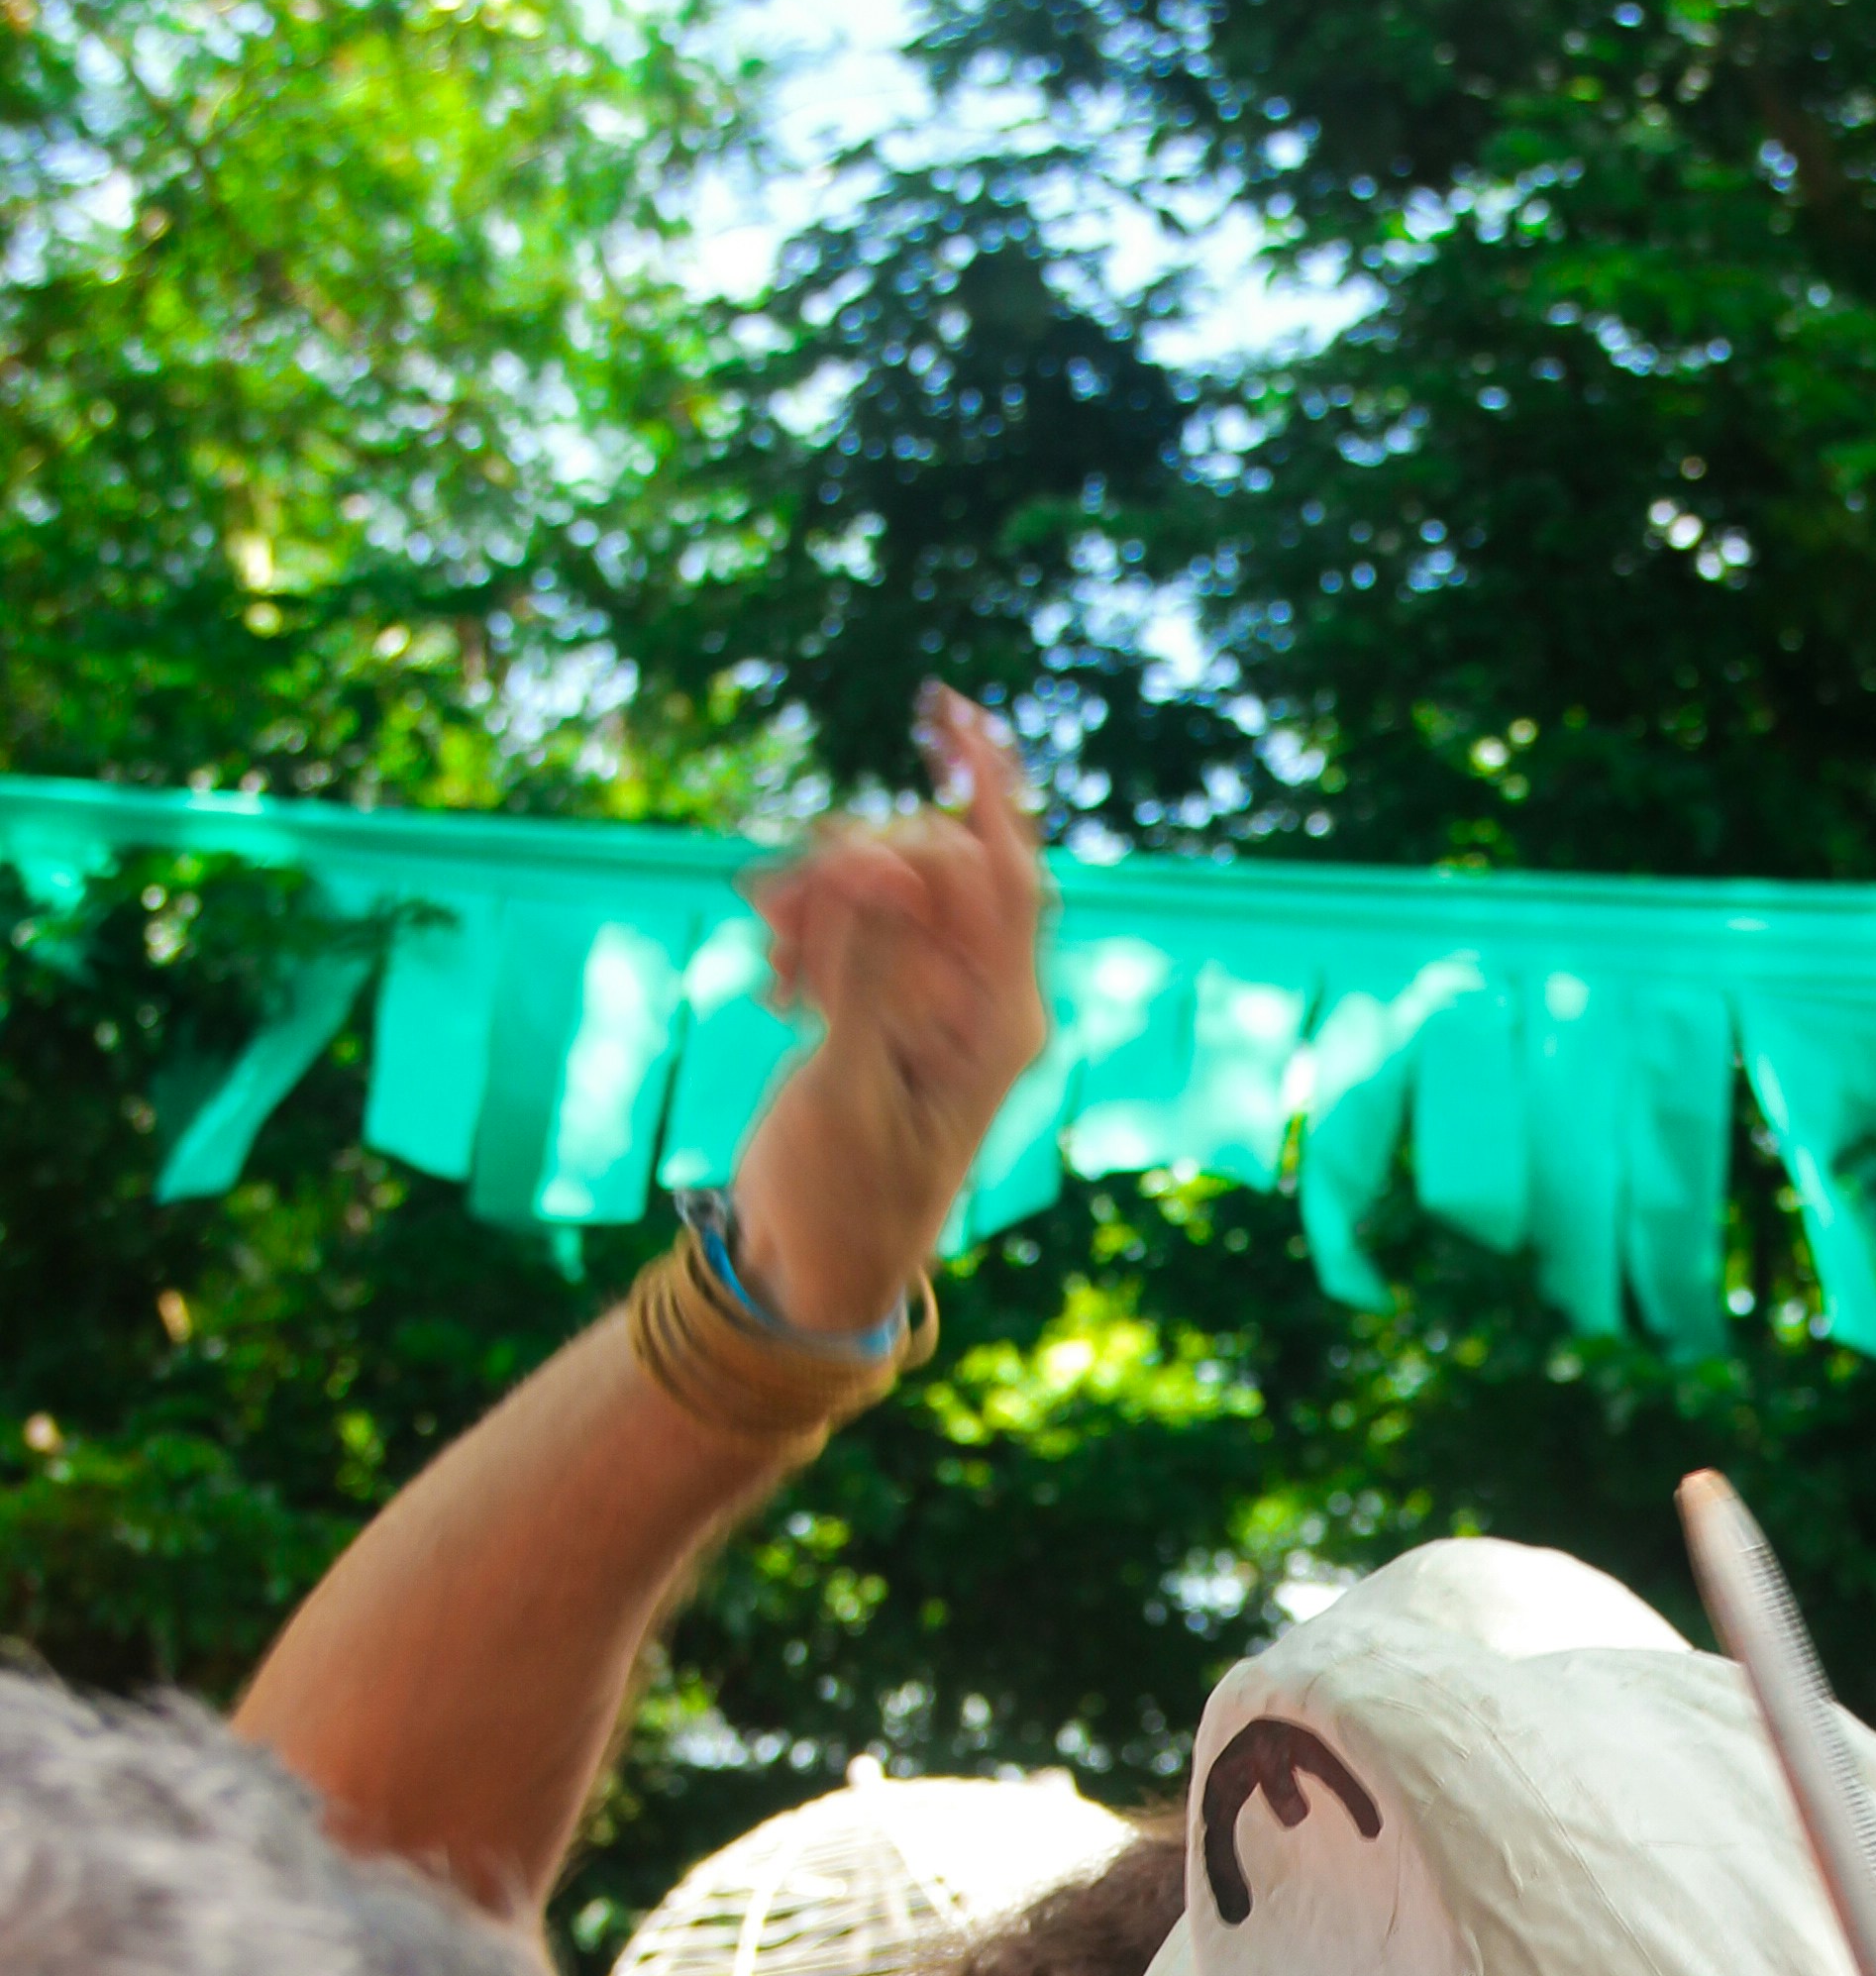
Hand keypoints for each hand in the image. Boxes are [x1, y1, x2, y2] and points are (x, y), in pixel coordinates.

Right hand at [727, 688, 1049, 1335]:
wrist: (812, 1269)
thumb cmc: (839, 1199)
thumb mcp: (844, 1082)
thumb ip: (863, 965)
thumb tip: (878, 854)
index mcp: (1000, 1020)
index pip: (1008, 872)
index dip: (986, 781)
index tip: (947, 706)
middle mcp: (982, 999)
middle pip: (931, 863)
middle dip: (849, 863)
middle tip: (770, 918)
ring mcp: (936, 999)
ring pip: (885, 885)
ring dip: (817, 897)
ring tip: (767, 960)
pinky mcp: (890, 1003)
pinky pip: (856, 920)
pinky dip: (810, 928)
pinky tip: (772, 981)